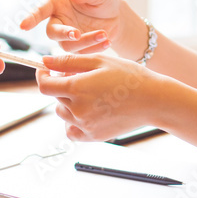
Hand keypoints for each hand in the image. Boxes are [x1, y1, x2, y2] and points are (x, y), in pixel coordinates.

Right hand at [19, 0, 145, 57]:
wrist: (116, 16)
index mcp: (57, 3)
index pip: (40, 11)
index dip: (31, 18)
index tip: (23, 26)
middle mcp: (58, 21)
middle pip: (52, 32)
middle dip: (63, 34)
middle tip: (77, 34)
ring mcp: (66, 37)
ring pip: (68, 45)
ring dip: (85, 42)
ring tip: (104, 34)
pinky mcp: (78, 48)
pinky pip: (81, 53)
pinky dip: (94, 48)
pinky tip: (107, 41)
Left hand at [36, 53, 163, 140]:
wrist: (153, 100)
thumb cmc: (130, 76)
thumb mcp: (99, 61)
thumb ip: (69, 61)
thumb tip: (45, 61)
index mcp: (77, 88)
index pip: (44, 85)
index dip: (42, 75)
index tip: (46, 70)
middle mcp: (78, 109)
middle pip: (56, 97)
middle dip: (62, 85)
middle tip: (82, 77)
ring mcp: (85, 125)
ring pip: (62, 113)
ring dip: (68, 103)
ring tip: (89, 93)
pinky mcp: (93, 136)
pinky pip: (72, 131)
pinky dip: (73, 122)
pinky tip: (86, 111)